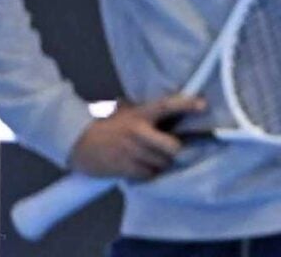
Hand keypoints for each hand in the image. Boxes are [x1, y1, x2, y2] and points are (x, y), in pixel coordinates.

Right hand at [68, 94, 205, 179]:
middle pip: (172, 147)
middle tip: (172, 149)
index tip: (202, 105)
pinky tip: (141, 166)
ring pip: (162, 163)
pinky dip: (148, 173)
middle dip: (175, 150)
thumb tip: (175, 114)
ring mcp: (131, 152)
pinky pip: (148, 175)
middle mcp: (137, 132)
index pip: (166, 106)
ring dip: (161, 163)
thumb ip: (147, 114)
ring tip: (151, 157)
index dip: (185, 105)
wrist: (78, 142)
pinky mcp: (124, 168)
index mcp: (139, 114)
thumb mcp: (126, 112)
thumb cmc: (107, 126)